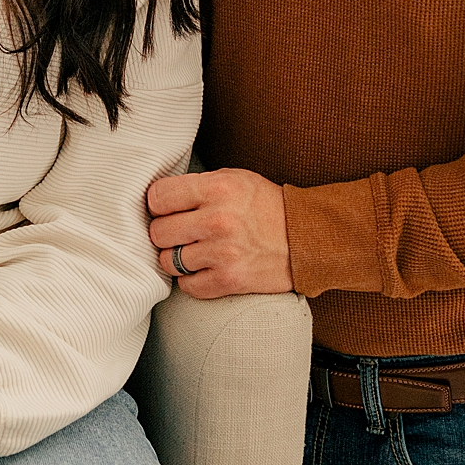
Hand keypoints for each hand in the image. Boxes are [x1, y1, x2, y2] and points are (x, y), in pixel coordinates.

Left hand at [146, 167, 292, 297]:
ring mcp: (223, 253)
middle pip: (158, 232)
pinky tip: (205, 268)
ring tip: (195, 250)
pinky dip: (191, 280)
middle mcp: (218, 219)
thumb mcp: (235, 178)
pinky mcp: (229, 280)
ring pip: (168, 261)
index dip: (158, 204)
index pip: (158, 197)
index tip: (167, 209)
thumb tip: (158, 197)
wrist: (307, 239)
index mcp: (218, 188)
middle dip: (166, 233)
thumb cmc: (266, 206)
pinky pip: (186, 286)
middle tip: (181, 232)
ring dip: (177, 258)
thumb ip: (197, 184)